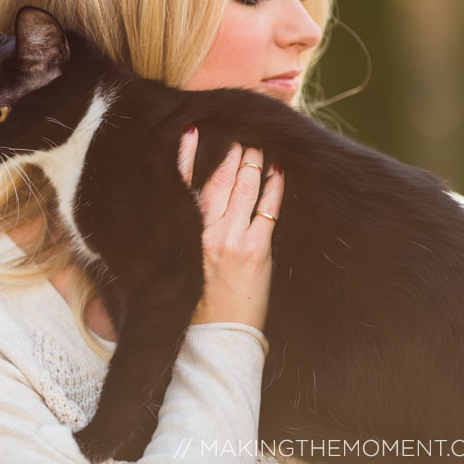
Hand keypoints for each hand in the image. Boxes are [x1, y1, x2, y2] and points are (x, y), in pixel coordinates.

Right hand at [177, 127, 283, 330]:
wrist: (218, 333)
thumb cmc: (196, 297)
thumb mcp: (184, 257)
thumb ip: (191, 226)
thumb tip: (201, 197)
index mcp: (184, 232)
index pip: (183, 183)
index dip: (186, 155)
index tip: (191, 131)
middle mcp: (206, 232)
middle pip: (219, 181)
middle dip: (231, 155)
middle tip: (239, 136)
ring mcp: (233, 240)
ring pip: (244, 190)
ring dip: (253, 164)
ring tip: (258, 147)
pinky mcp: (257, 250)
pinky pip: (268, 210)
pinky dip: (275, 188)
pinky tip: (279, 173)